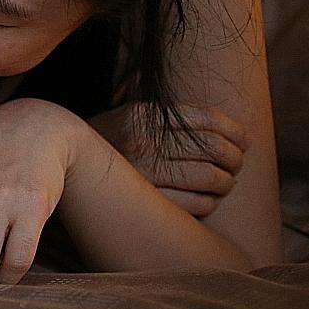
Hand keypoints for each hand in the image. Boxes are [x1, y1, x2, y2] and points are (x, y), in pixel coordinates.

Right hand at [90, 103, 246, 216]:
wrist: (64, 166)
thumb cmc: (107, 141)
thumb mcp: (126, 110)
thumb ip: (159, 104)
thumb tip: (204, 109)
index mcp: (144, 114)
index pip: (208, 119)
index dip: (235, 130)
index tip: (244, 140)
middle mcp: (144, 141)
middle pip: (214, 149)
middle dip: (235, 158)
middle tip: (237, 163)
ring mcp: (144, 172)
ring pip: (210, 178)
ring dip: (226, 182)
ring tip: (225, 182)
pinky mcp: (145, 200)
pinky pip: (194, 204)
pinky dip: (210, 202)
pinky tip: (209, 199)